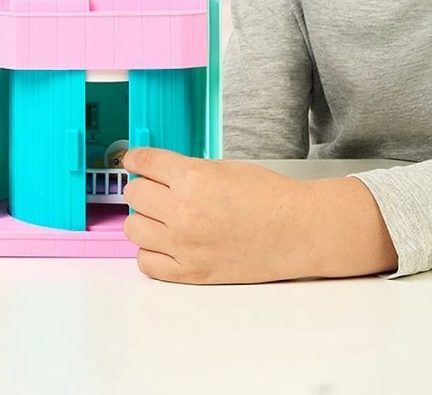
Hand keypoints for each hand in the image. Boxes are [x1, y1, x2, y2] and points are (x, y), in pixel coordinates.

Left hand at [122, 148, 317, 283]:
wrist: (298, 231)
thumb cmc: (268, 197)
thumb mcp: (222, 168)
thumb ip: (185, 171)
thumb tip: (156, 172)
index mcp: (192, 179)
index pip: (143, 162)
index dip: (135, 159)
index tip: (134, 160)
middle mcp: (183, 212)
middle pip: (133, 194)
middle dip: (142, 188)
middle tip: (155, 189)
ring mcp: (185, 246)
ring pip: (133, 229)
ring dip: (143, 219)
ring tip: (160, 217)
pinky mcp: (192, 273)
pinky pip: (147, 263)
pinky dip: (151, 252)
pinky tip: (165, 243)